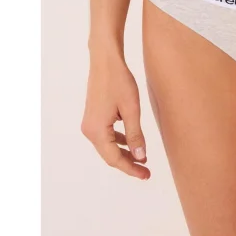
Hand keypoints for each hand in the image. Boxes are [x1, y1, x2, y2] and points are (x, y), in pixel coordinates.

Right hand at [81, 50, 150, 179]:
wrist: (105, 60)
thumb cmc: (119, 81)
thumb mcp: (131, 109)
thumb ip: (136, 134)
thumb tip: (140, 157)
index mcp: (96, 131)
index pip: (114, 159)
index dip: (131, 169)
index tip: (146, 175)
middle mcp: (89, 130)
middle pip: (109, 155)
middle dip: (128, 163)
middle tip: (146, 171)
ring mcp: (89, 124)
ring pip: (108, 146)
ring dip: (124, 153)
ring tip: (142, 158)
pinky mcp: (93, 117)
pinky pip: (106, 136)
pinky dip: (119, 141)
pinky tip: (131, 141)